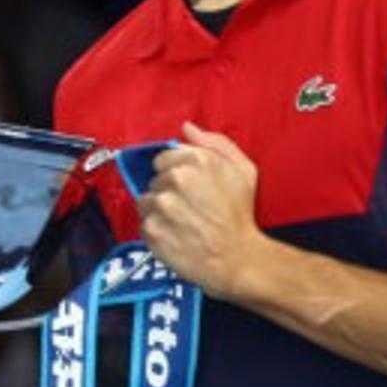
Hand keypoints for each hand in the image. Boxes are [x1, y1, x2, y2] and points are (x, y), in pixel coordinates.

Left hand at [137, 122, 266, 298]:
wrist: (237, 258)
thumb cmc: (241, 215)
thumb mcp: (243, 170)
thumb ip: (215, 143)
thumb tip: (187, 128)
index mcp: (197, 160)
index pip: (163, 159)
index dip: (175, 173)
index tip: (188, 189)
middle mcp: (176, 179)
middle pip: (155, 181)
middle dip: (168, 193)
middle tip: (188, 209)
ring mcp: (161, 205)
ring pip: (146, 201)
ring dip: (158, 211)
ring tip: (180, 224)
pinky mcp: (151, 229)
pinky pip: (144, 224)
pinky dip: (156, 230)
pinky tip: (174, 236)